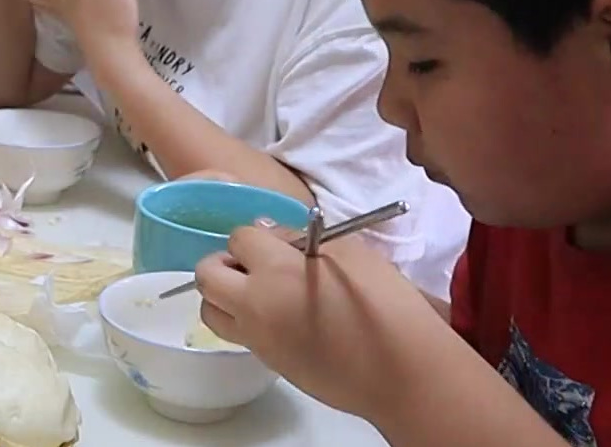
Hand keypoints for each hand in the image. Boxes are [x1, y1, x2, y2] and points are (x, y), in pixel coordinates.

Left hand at [194, 224, 457, 419]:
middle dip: (224, 262)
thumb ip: (301, 239)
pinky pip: (239, 336)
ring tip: (261, 293)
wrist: (404, 372)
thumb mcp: (349, 252)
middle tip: (255, 265)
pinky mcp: (270, 364)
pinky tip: (283, 318)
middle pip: (206, 275)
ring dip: (224, 296)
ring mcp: (258, 339)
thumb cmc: (385, 304)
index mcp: (274, 270)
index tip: (283, 245)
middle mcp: (254, 305)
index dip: (258, 237)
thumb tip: (270, 238)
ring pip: (211, 312)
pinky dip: (247, 321)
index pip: (238, 238)